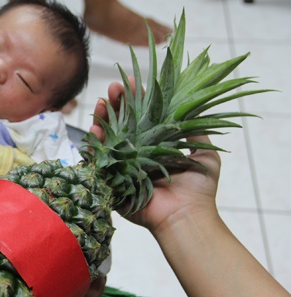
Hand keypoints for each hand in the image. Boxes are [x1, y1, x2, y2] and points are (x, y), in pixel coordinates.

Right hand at [91, 81, 221, 235]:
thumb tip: (193, 103)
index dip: (136, 98)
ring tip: (102, 102)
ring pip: (106, 137)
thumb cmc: (199, 186)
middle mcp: (137, 152)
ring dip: (102, 118)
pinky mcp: (111, 180)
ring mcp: (122, 165)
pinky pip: (98, 160)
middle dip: (116, 103)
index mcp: (156, 143)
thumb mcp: (204, 149)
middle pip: (121, 122)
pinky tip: (94, 129)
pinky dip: (93, 145)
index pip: (142, 115)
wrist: (187, 215)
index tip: (133, 81)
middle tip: (115, 87)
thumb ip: (196, 127)